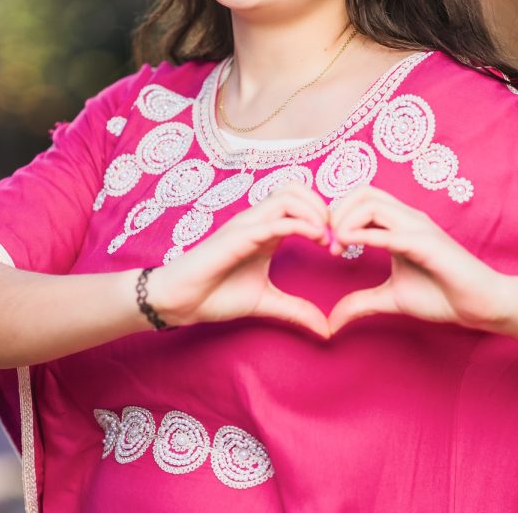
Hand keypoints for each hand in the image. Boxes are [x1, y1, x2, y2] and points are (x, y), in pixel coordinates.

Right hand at [148, 183, 330, 337]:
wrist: (179, 302)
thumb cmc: (216, 295)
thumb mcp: (266, 302)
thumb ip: (296, 310)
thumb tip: (327, 329)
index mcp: (266, 229)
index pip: (300, 201)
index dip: (325, 216)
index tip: (339, 244)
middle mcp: (258, 220)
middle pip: (297, 188)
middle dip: (323, 206)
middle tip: (335, 235)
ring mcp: (247, 224)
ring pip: (288, 195)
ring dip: (314, 211)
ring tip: (325, 237)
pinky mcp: (238, 236)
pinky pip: (274, 220)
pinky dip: (300, 224)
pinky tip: (315, 239)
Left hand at [327, 186, 508, 333]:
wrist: (480, 305)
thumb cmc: (442, 295)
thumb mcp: (391, 298)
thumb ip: (361, 302)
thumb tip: (331, 321)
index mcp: (400, 224)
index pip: (362, 198)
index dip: (338, 214)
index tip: (329, 245)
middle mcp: (409, 218)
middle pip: (363, 192)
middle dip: (337, 211)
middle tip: (329, 242)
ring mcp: (419, 228)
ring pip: (372, 203)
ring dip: (346, 221)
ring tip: (338, 247)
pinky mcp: (427, 244)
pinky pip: (390, 232)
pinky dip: (364, 235)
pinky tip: (349, 247)